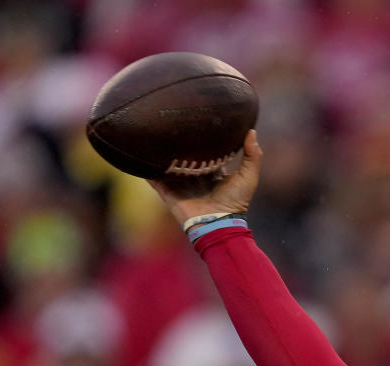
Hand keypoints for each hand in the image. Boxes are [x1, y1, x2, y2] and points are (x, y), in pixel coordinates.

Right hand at [148, 129, 262, 224]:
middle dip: (177, 141)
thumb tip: (251, 131)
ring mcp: (179, 183)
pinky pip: (152, 177)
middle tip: (169, 119)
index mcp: (211, 171)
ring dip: (158, 151)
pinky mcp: (167, 191)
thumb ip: (253, 155)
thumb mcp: (249, 176)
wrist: (218, 223)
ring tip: (149, 130)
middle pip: (182, 155)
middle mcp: (194, 176)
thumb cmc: (236, 202)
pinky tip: (136, 151)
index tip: (196, 118)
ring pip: (165, 163)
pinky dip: (145, 167)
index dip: (201, 137)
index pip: (204, 149)